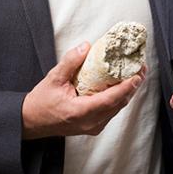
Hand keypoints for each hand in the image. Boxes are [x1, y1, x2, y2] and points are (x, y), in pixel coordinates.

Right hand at [21, 42, 145, 138]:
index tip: (137, 75)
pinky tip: (122, 86)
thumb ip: (70, 62)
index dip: (126, 87)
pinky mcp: (93, 126)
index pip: (110, 100)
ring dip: (127, 92)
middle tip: (140, 69)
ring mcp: (92, 126)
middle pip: (118, 104)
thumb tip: (86, 47)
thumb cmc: (41, 102)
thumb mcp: (53, 78)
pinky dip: (118, 99)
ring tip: (135, 75)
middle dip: (132, 86)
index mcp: (79, 112)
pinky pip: (111, 112)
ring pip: (117, 109)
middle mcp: (89, 122)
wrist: (32, 121)